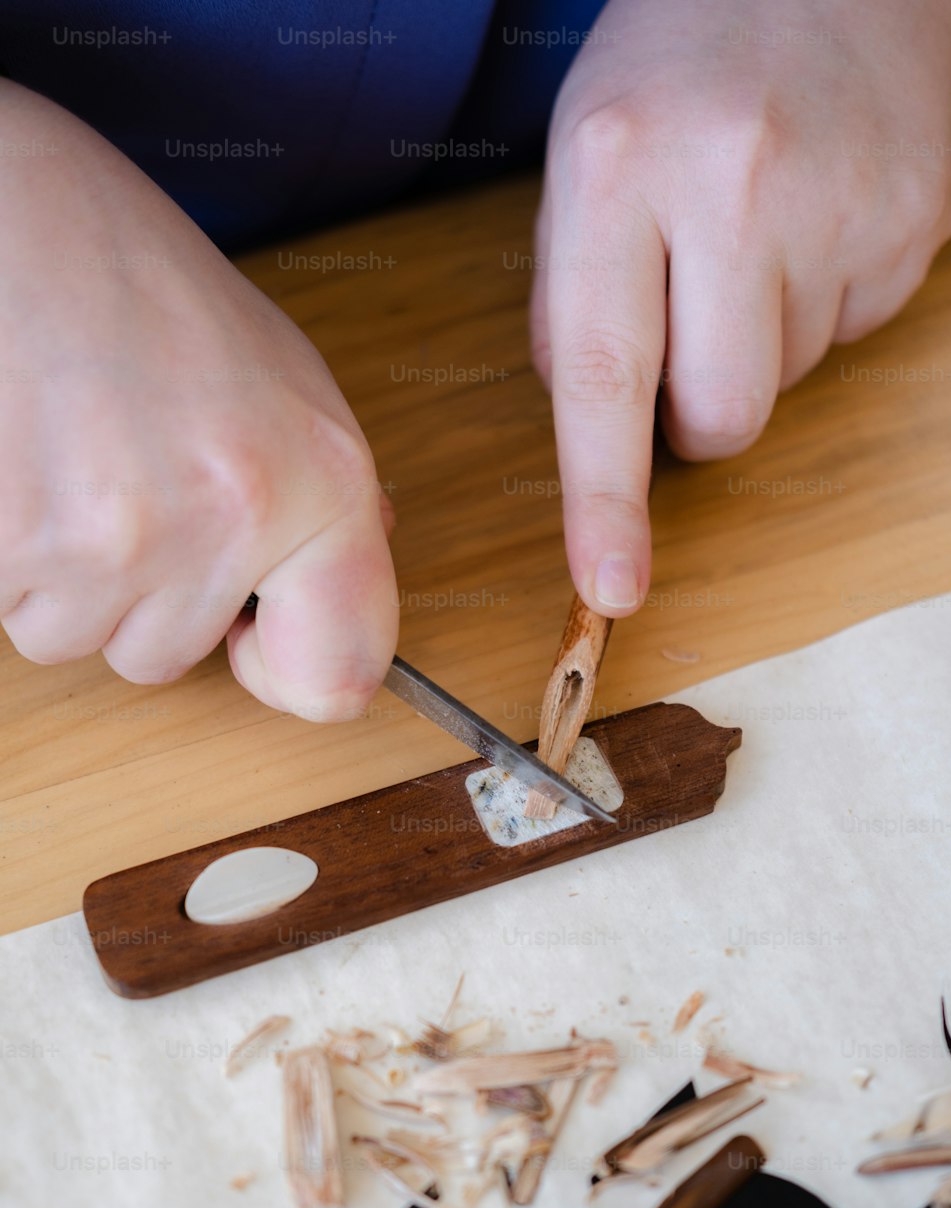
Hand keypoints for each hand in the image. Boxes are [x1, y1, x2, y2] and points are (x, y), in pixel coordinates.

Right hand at [0, 82, 397, 719]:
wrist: (9, 207)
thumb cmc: (133, 275)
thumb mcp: (278, 373)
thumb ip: (319, 496)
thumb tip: (334, 586)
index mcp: (318, 482)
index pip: (339, 678)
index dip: (290, 673)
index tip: (256, 638)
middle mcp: (231, 521)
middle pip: (167, 656)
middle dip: (140, 593)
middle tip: (122, 480)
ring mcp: (115, 540)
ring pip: (77, 638)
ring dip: (63, 577)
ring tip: (65, 461)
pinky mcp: (15, 543)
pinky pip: (8, 607)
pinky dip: (8, 556)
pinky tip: (21, 464)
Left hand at [532, 0, 950, 614]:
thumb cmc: (676, 72)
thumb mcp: (583, 159)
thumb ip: (575, 301)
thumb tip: (604, 432)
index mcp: (618, 168)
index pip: (603, 373)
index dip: (603, 500)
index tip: (612, 588)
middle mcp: (735, 183)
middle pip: (722, 418)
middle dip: (700, 420)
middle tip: (694, 329)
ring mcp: (839, 201)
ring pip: (788, 384)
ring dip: (764, 342)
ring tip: (759, 231)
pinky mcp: (911, 221)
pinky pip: (853, 336)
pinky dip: (824, 304)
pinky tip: (814, 219)